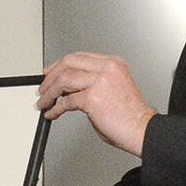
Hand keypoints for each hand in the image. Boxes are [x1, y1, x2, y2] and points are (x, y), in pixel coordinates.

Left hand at [37, 52, 154, 156]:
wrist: (141, 129)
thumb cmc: (130, 114)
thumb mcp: (114, 88)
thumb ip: (93, 82)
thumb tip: (69, 88)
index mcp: (113, 64)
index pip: (79, 57)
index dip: (60, 64)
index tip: (51, 72)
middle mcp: (107, 69)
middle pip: (69, 63)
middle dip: (51, 76)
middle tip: (43, 87)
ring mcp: (100, 82)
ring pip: (64, 80)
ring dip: (50, 92)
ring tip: (44, 101)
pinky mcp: (92, 98)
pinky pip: (66, 101)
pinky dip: (56, 108)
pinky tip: (53, 112)